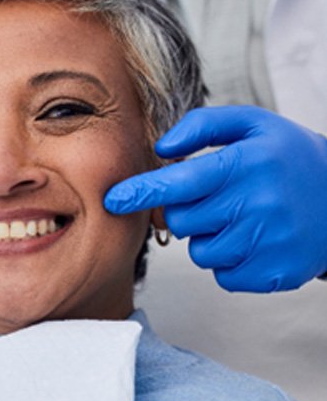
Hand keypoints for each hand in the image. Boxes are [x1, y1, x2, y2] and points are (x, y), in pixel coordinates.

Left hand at [104, 106, 326, 291]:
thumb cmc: (288, 159)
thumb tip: (162, 147)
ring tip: (243, 218)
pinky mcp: (272, 273)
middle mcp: (257, 204)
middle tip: (219, 198)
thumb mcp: (252, 125)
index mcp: (246, 164)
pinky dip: (231, 260)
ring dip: (210, 237)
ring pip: (200, 252)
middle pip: (182, 221)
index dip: (141, 192)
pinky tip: (255, 240)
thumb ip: (202, 125)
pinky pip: (222, 275)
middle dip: (188, 212)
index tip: (112, 200)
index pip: (179, 182)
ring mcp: (266, 243)